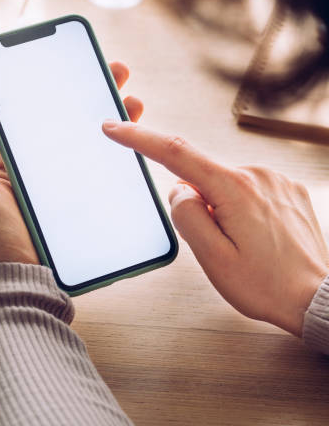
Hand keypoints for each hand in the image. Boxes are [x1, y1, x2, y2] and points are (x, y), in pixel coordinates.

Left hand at [0, 62, 142, 269]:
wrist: (19, 284)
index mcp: (13, 163)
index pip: (40, 118)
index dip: (59, 91)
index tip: (79, 67)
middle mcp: (42, 173)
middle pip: (72, 128)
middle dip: (96, 99)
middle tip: (119, 75)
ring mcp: (66, 190)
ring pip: (93, 150)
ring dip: (116, 124)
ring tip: (136, 103)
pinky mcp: (85, 208)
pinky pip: (104, 179)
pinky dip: (121, 161)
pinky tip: (136, 145)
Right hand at [102, 120, 328, 335]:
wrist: (317, 298)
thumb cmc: (268, 285)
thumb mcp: (214, 259)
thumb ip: (188, 217)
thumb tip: (179, 191)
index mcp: (234, 189)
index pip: (176, 153)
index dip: (140, 138)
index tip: (116, 127)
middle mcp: (257, 175)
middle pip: (201, 177)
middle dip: (197, 204)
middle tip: (217, 243)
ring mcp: (275, 179)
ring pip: (225, 186)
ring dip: (221, 209)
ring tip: (244, 245)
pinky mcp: (288, 188)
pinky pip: (248, 190)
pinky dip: (242, 209)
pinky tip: (257, 237)